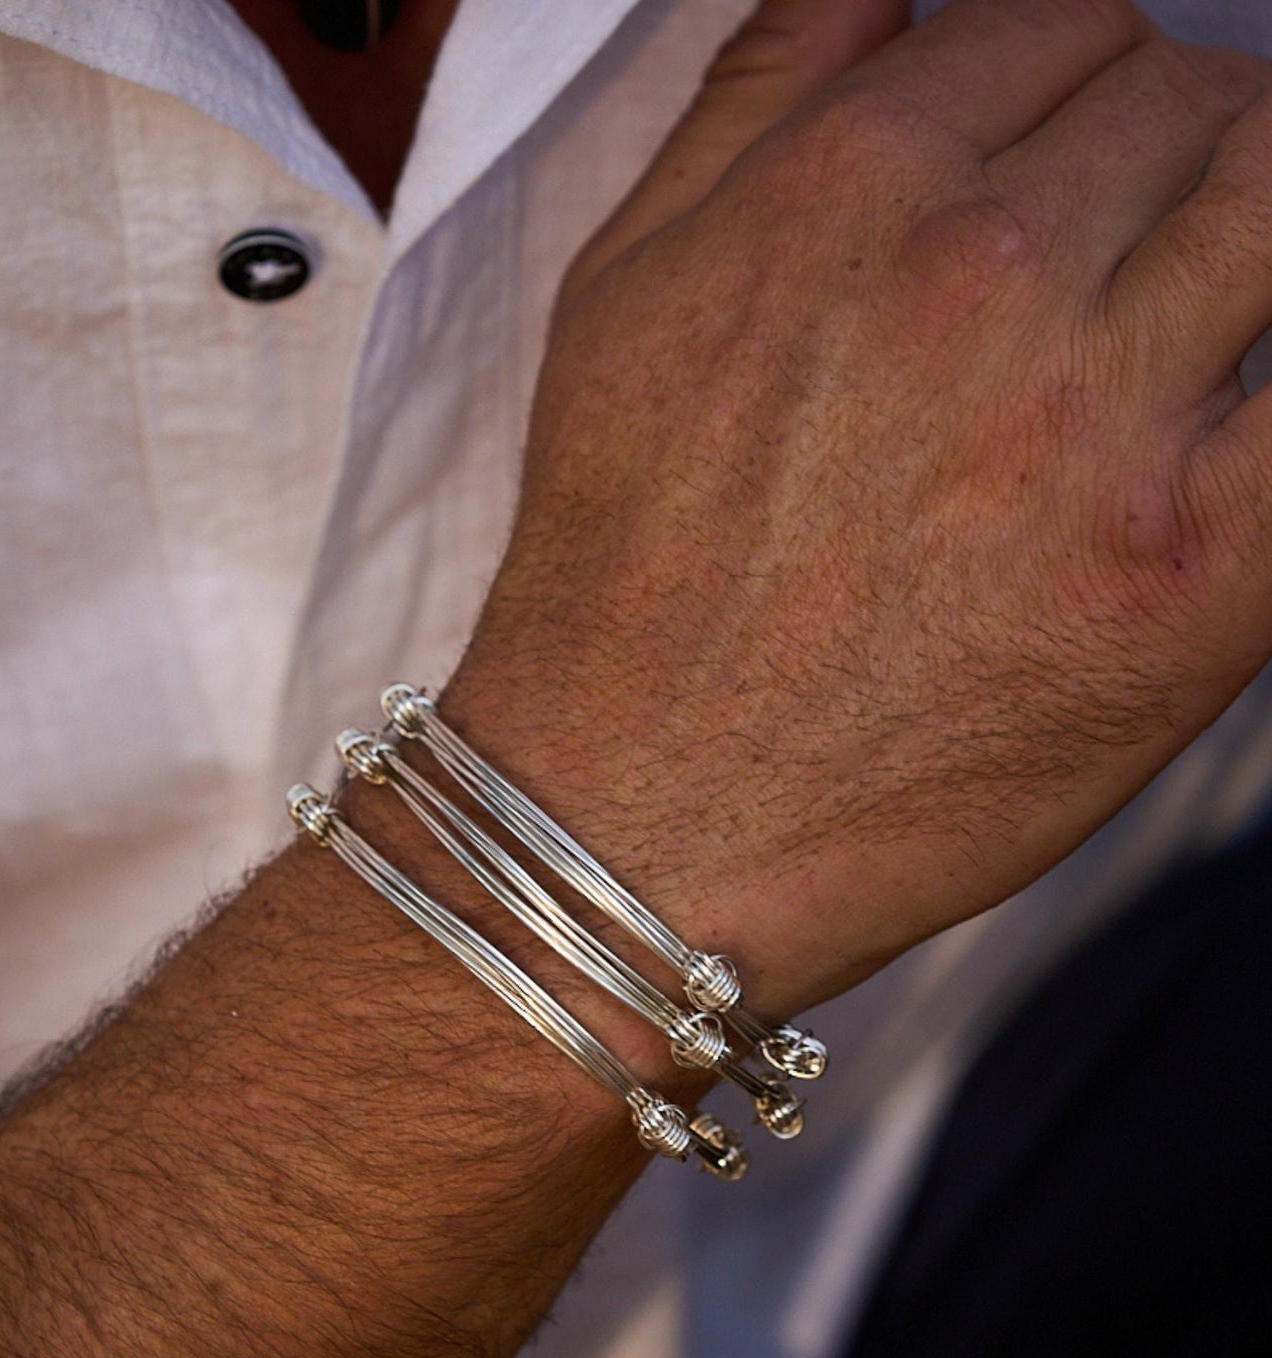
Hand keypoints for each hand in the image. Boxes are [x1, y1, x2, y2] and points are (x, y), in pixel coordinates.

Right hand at [448, 0, 1271, 1018]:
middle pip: (1192, 101)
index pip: (1064, 16)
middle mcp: (986, 281)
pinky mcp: (1193, 586)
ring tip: (1167, 326)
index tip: (1050, 154)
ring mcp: (1104, 430)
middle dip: (1158, 153)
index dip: (1065, 77)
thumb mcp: (622, 293)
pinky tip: (1218, 421)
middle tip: (1104, 255)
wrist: (634, 809)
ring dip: (1245, 237)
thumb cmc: (616, 567)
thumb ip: (757, 97)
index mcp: (849, 190)